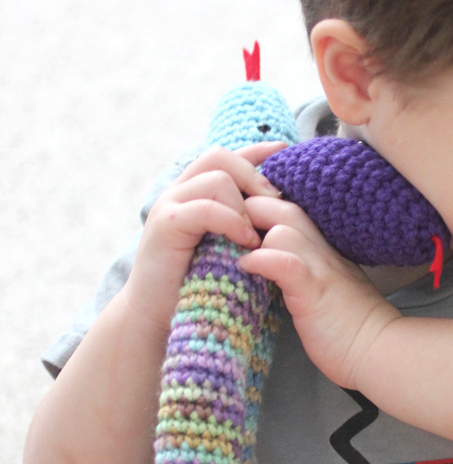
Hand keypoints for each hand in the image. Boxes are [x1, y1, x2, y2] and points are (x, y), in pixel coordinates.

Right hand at [123, 141, 286, 331]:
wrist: (157, 314)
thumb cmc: (198, 283)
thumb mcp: (227, 247)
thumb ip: (243, 223)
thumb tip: (280, 209)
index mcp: (195, 192)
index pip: (226, 157)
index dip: (255, 150)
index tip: (284, 150)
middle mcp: (179, 192)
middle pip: (219, 156)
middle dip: (253, 174)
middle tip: (276, 200)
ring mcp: (170, 205)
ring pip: (216, 177)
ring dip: (244, 203)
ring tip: (256, 233)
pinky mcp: (166, 225)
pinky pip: (206, 208)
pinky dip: (231, 221)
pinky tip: (245, 241)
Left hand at [237, 200, 400, 388]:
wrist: (378, 350)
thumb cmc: (347, 326)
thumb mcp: (320, 287)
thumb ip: (297, 268)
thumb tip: (264, 266)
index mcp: (320, 246)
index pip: (284, 206)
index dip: (256, 209)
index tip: (235, 227)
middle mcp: (321, 248)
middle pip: (279, 204)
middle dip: (247, 212)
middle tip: (226, 234)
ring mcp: (319, 266)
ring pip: (281, 226)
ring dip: (251, 234)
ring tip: (233, 252)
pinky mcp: (314, 289)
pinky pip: (284, 261)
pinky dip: (261, 260)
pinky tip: (246, 267)